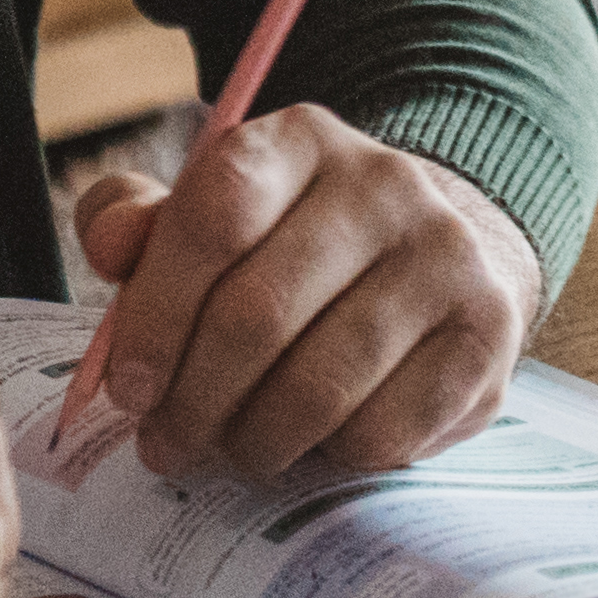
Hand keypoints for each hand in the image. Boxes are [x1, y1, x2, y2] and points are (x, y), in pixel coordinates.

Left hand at [68, 111, 536, 485]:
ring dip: (254, 442)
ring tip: (231, 451)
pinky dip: (329, 458)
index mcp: (301, 140)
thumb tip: (110, 247)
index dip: (156, 314)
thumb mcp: (211, 215)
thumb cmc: (291, 247)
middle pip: (259, 314)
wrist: (438, 255)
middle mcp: (385, 183)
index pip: (215, 215)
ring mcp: (447, 257)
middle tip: (165, 444)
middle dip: (193, 400)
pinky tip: (312, 444)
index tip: (125, 386)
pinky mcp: (487, 335)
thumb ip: (139, 222)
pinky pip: (383, 431)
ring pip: (319, 386)